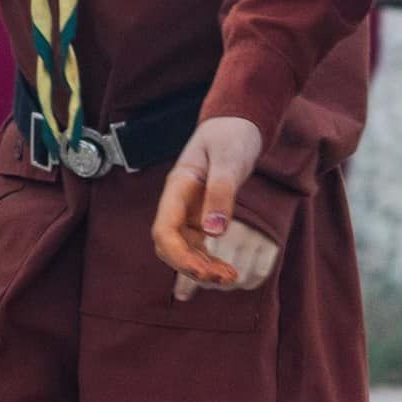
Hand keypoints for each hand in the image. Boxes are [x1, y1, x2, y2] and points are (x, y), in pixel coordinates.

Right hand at [151, 117, 266, 292]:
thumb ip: (221, 191)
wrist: (236, 124)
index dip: (179, 256)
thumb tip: (213, 232)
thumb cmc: (230, 135)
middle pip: (171, 247)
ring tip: (231, 278)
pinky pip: (199, 247)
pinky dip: (210, 261)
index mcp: (177, 188)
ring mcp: (188, 212)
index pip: (164, 231)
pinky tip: (226, 274)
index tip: (204, 271)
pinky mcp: (201, 217)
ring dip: (204, 268)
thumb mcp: (229, 158)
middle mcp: (177, 204)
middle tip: (226, 278)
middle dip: (193, 268)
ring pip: (185, 251)